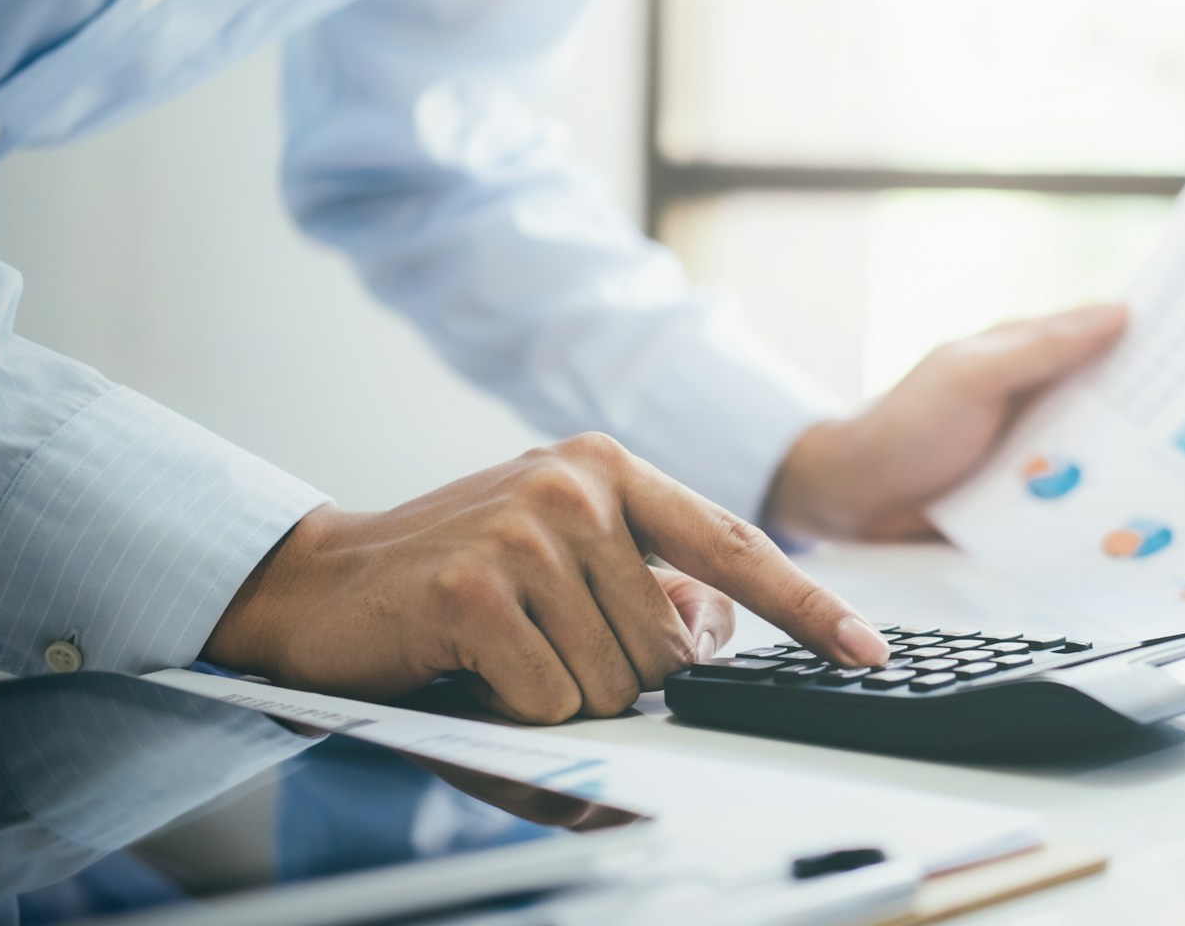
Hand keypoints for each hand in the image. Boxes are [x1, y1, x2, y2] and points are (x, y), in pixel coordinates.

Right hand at [203, 434, 890, 723]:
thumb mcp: (564, 575)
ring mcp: (529, 528)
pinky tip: (469, 666)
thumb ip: (646, 603)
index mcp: (613, 471)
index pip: (734, 544)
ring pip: (615, 684)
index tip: (867, 651)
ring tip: (500, 655)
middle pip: (671, 651)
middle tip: (540, 652)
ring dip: (560, 698)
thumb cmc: (456, 584)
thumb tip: (708, 650)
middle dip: (619, 684)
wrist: (317, 586)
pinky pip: (551, 702)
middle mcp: (579, 485)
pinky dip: (515, 713)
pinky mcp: (479, 585)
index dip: (808, 606)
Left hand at [765, 302, 1126, 540]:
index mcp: (1033, 354)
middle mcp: (1044, 399)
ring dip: (1150, 465)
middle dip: (1174, 406)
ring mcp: (1042, 452)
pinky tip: (1157, 524)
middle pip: (1124, 399)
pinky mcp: (1035, 501)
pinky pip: (1084, 500)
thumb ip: (1040, 350)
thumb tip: (1120, 313)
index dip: (1162, 331)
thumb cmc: (902, 428)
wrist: (850, 505)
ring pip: (1112, 454)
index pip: (1109, 331)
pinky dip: (1113, 507)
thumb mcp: (971, 379)